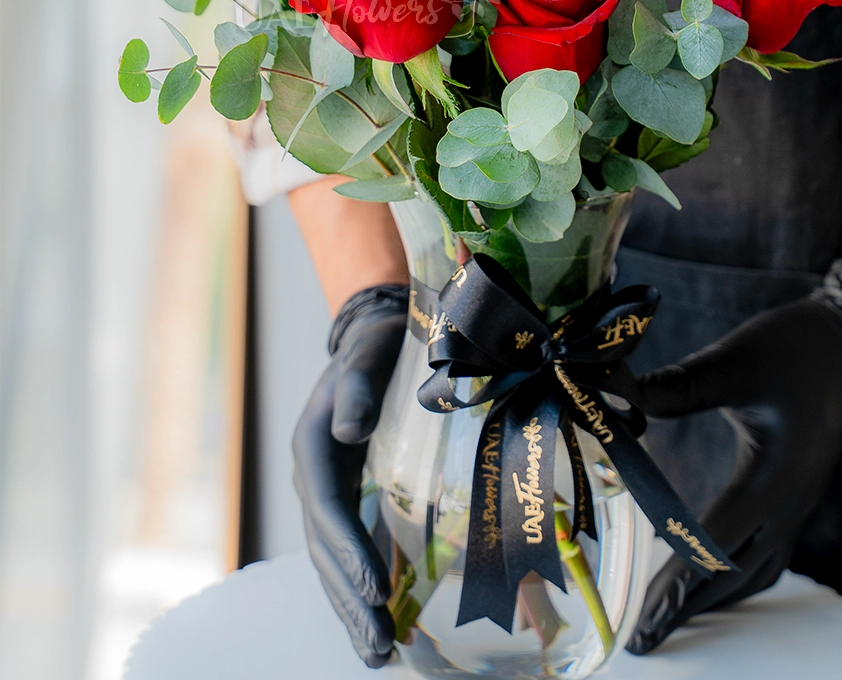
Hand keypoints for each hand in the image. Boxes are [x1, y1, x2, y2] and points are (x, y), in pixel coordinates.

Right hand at [292, 284, 408, 666]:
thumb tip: (350, 430)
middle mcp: (315, 475)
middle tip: (378, 647)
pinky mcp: (349, 495)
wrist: (372, 337)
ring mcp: (329, 489)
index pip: (329, 509)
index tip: (377, 591)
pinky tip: (384, 616)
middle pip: (325, 549)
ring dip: (353, 606)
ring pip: (333, 559)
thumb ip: (358, 389)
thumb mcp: (367, 355)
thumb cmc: (375, 345)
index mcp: (313, 445)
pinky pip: (350, 547)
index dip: (350, 552)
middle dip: (351, 599)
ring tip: (378, 653)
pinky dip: (362, 584)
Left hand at [626, 255, 841, 653]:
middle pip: (736, 573)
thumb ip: (676, 387)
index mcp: (774, 478)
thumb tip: (613, 399)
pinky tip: (714, 573)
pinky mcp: (794, 491)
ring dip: (715, 597)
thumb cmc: (791, 348)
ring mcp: (796, 501)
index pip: (717, 545)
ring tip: (675, 618)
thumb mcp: (731, 362)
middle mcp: (789, 502)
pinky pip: (767, 552)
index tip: (647, 619)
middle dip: (690, 607)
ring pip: (755, 570)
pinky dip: (736, 575)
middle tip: (647, 637)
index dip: (679, 583)